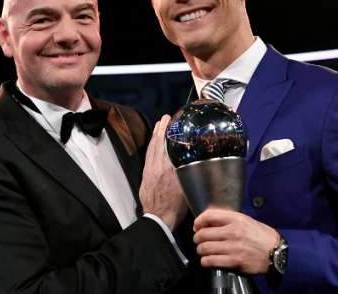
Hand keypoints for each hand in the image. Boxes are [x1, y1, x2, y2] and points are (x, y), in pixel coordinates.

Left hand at [139, 115, 187, 230]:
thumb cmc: (176, 207)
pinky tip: (153, 145)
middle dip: (160, 129)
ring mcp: (150, 171)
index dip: (168, 131)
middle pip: (157, 143)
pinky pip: (148, 157)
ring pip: (151, 149)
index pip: (167, 144)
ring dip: (154, 137)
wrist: (159, 218)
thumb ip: (187, 171)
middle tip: (164, 118)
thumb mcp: (187, 187)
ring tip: (158, 126)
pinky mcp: (146, 176)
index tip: (170, 120)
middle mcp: (157, 167)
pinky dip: (151, 148)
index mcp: (168, 169)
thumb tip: (192, 160)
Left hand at [193, 208, 278, 274]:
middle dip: (197, 238)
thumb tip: (211, 221)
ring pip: (204, 248)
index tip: (197, 226)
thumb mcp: (247, 221)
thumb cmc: (262, 236)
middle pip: (203, 234)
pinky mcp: (235, 261)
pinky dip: (205, 261)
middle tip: (199, 240)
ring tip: (203, 251)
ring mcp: (233, 247)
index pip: (209, 216)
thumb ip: (229, 220)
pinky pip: (211, 261)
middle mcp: (233, 232)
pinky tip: (207, 260)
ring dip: (200, 250)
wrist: (277, 252)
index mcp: (236, 219)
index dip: (198, 221)